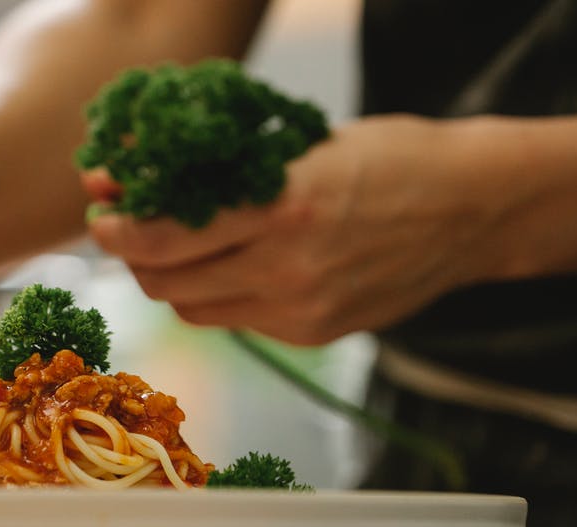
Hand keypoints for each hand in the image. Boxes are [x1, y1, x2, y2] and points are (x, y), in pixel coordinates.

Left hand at [88, 114, 503, 344]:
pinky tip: (231, 265)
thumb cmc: (389, 159)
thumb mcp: (301, 144)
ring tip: (177, 248)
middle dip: (135, 256)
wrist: (474, 209)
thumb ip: (218, 166)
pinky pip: (234, 321)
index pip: (164, 237)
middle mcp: (286, 267)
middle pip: (166, 283)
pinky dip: (216, 295)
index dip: (118, 230)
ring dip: (170, 280)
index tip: (103, 214)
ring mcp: (300, 309)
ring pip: (192, 310)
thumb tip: (133, 173)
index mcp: (282, 206)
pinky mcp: (311, 333)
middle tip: (131, 228)